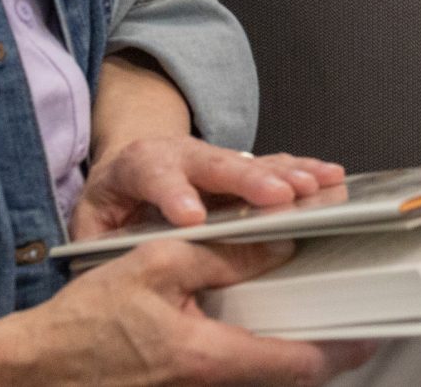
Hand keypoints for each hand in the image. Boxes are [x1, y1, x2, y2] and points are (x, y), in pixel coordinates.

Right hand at [0, 239, 375, 386]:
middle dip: (320, 345)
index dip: (342, 347)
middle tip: (349, 314)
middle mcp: (206, 385)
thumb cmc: (82, 320)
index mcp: (208, 357)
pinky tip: (253, 316)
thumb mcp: (157, 264)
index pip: (298, 362)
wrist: (30, 365)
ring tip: (310, 306)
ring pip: (258, 371)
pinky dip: (251, 344)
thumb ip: (224, 254)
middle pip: (283, 371)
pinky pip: (228, 369)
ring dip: (285, 342)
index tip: (372, 330)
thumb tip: (280, 245)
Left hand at [74, 136, 346, 243]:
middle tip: (276, 196)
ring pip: (252, 162)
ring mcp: (214, 157)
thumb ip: (99, 243)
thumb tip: (113, 266)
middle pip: (215, 164)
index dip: (174, 194)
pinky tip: (329, 174)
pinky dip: (303, 168)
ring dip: (286, 174)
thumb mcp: (91, 222)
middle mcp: (181, 154)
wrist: (131, 163)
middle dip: (248, 181)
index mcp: (138, 166)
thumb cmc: (114, 201)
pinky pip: (275, 163)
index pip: (155, 176)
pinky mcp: (240, 165)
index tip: (191, 216)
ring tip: (314, 185)